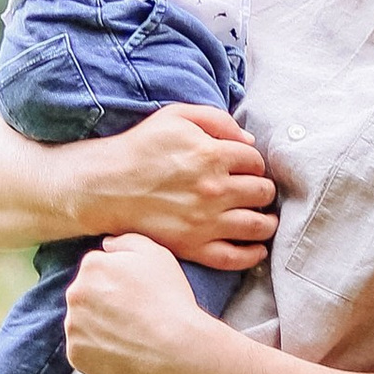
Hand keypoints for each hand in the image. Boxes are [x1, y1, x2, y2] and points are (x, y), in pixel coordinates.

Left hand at [63, 235, 219, 373]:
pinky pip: (84, 350)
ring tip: (129, 334)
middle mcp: (75, 294)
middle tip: (133, 314)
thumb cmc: (169, 299)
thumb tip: (107, 245)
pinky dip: (98, 351)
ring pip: (83, 323)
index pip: (97, 269)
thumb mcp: (156, 254)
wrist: (175, 349)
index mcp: (91, 266)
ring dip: (98, 326)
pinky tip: (122, 350)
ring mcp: (73, 327)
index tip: (135, 293)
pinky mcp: (76, 355)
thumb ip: (127, 241)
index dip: (118, 281)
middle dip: (104, 302)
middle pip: (86, 295)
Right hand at [75, 102, 276, 271]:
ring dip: (267, 221)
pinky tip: (256, 247)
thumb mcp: (177, 117)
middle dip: (263, 190)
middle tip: (257, 192)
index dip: (255, 163)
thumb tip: (249, 140)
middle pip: (262, 192)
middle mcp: (214, 190)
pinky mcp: (193, 246)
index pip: (256, 161)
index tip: (247, 168)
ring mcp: (206, 221)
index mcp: (212, 154)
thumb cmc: (140, 148)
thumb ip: (217, 120)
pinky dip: (253, 254)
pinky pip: (235, 257)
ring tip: (264, 218)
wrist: (105, 185)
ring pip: (258, 225)